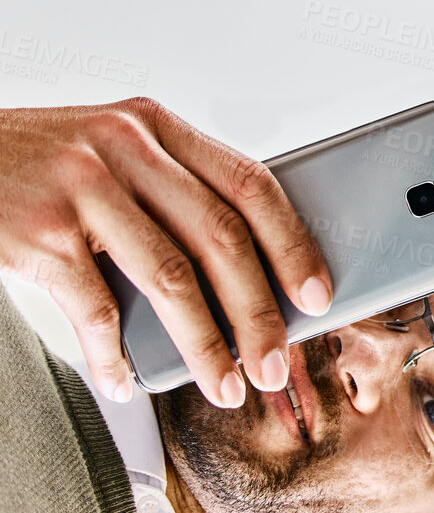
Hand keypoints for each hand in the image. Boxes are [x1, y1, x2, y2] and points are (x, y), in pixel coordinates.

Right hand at [0, 100, 331, 407]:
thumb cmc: (42, 168)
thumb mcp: (115, 155)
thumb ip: (175, 194)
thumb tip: (255, 278)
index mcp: (157, 126)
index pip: (252, 184)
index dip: (293, 244)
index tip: (318, 295)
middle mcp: (124, 148)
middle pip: (220, 239)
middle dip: (258, 313)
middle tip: (273, 363)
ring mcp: (79, 187)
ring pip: (170, 278)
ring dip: (204, 345)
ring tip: (224, 385)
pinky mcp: (36, 233)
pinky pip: (94, 309)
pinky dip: (115, 356)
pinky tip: (127, 382)